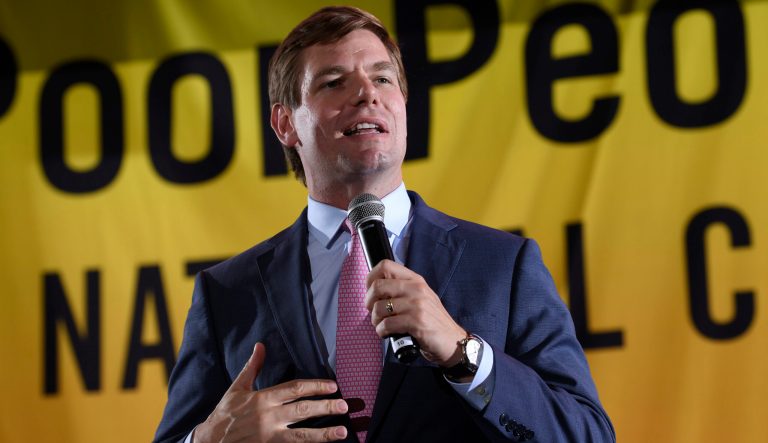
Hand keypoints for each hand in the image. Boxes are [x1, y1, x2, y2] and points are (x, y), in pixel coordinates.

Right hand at [194, 343, 348, 442]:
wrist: (209, 441)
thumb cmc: (225, 413)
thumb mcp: (237, 388)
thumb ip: (252, 367)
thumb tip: (260, 345)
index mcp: (263, 399)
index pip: (295, 389)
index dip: (315, 386)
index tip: (332, 386)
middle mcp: (269, 417)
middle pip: (302, 411)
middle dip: (325, 407)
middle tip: (344, 406)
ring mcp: (270, 436)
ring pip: (301, 435)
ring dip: (323, 434)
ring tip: (342, 432)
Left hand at [365, 260, 465, 366]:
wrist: (452, 341)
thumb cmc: (432, 321)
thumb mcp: (420, 298)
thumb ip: (401, 290)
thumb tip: (374, 290)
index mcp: (415, 280)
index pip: (385, 266)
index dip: (371, 278)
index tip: (370, 292)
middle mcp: (416, 288)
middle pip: (378, 286)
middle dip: (369, 302)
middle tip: (374, 312)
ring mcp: (417, 304)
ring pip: (379, 308)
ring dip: (376, 320)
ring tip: (383, 326)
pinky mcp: (416, 322)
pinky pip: (387, 324)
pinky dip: (382, 331)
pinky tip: (388, 334)